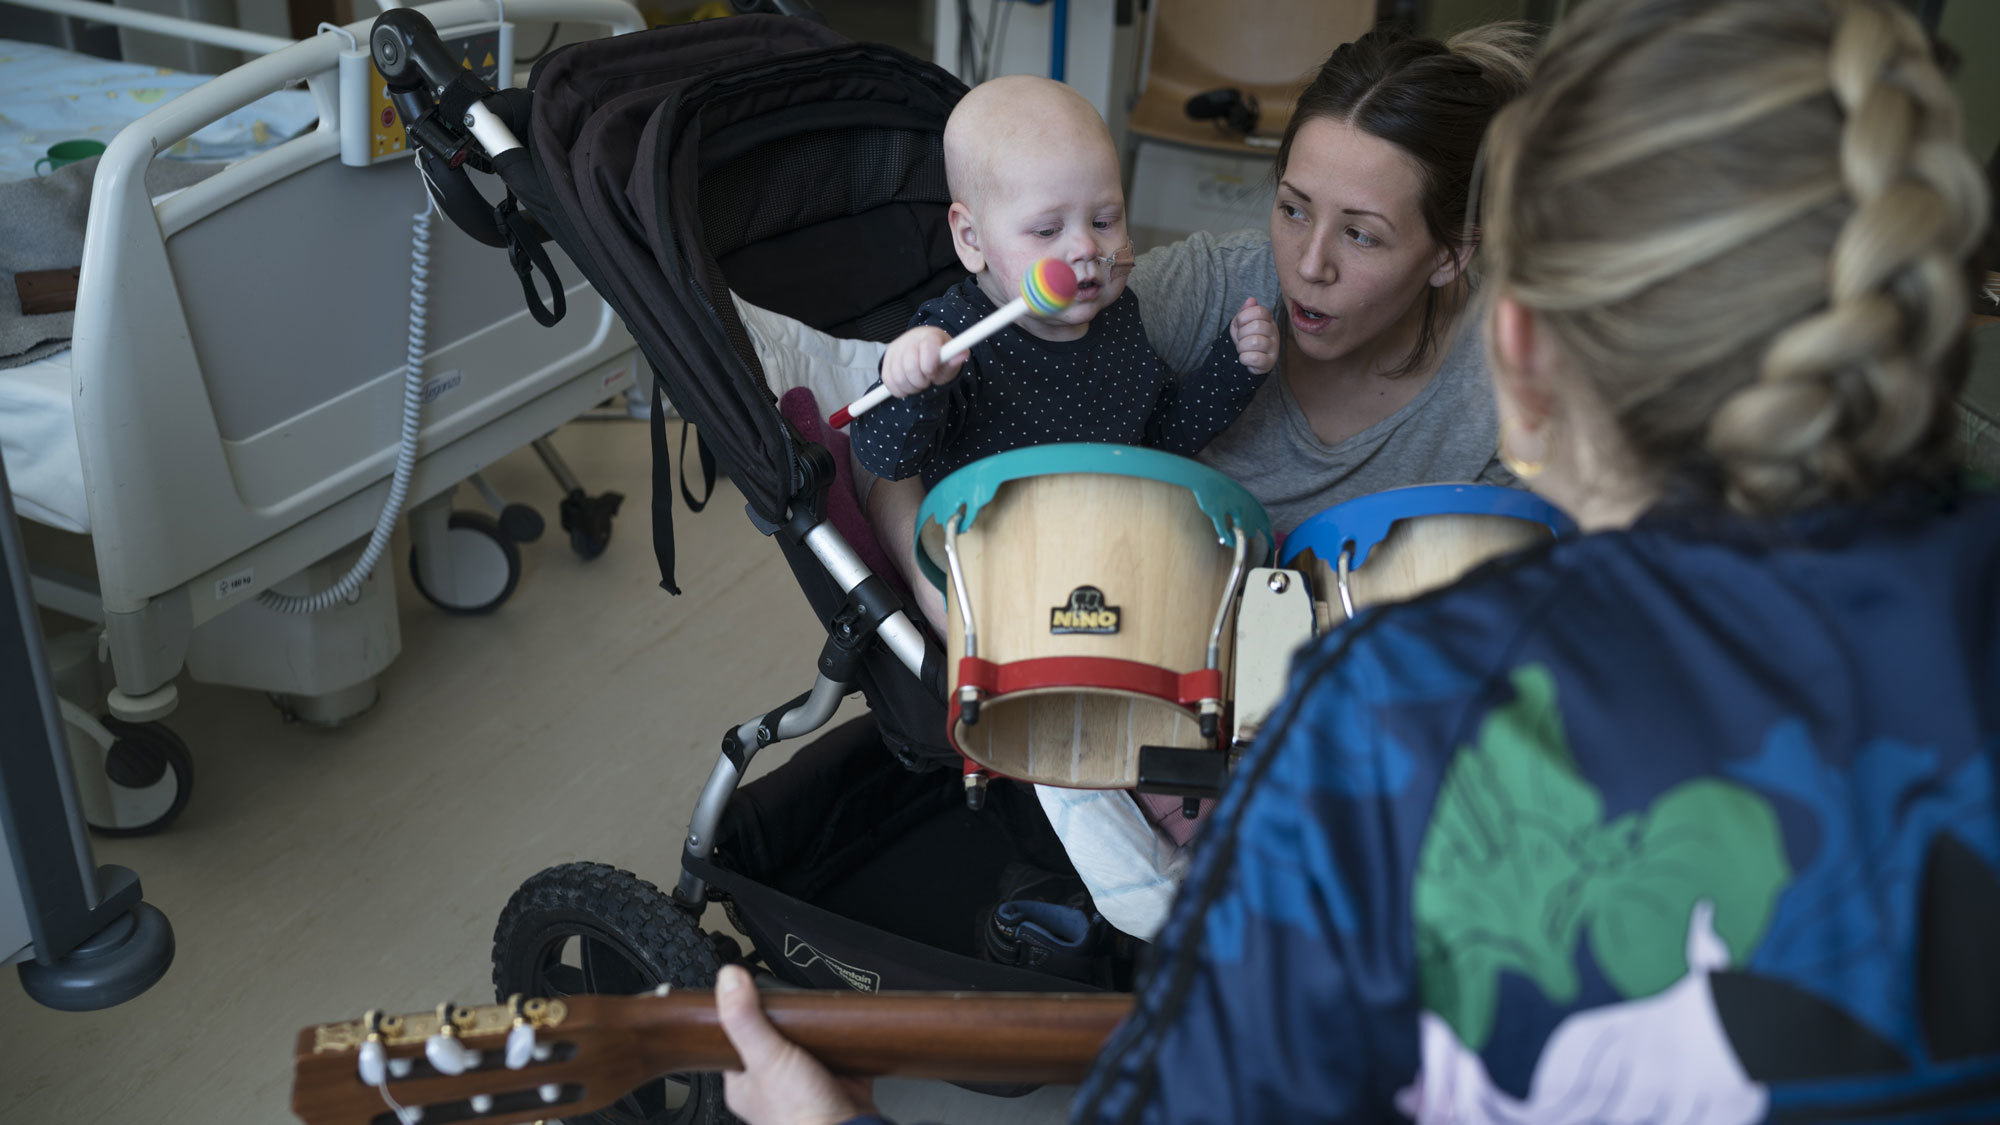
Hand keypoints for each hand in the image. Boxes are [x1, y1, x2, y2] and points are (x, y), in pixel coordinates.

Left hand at [714, 965, 878, 1124]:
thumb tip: (728, 979)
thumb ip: (746, 1019)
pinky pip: (839, 1050)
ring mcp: (806, 1082)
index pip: (735, 1038)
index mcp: (745, 1083)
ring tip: (817, 1008)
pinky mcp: (838, 1079)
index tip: (748, 989)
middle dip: (785, 1018)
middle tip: (790, 999)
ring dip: (814, 1027)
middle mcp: (773, 1084)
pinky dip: (843, 1038)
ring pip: (806, 1042)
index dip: (741, 1013)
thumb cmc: (799, 1115)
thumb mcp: (766, 1058)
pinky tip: (842, 1025)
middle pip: (774, 1036)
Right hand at [880, 325, 965, 397]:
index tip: (932, 373)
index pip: (927, 349)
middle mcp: (909, 340)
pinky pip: (889, 382)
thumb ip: (954, 360)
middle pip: (910, 366)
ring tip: (919, 382)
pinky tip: (908, 384)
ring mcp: (895, 350)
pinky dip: (900, 389)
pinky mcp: (885, 362)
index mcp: (929, 336)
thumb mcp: (949, 361)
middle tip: (926, 380)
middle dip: (920, 380)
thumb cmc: (938, 358)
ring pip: (898, 377)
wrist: (922, 350)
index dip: (929, 366)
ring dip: (911, 387)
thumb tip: (962, 354)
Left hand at [1230, 297, 1276, 374]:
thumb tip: (1251, 300)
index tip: (1240, 324)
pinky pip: (1254, 358)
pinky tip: (1245, 358)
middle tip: (1241, 339)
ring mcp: (1274, 348)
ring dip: (1241, 346)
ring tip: (1243, 349)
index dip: (1244, 317)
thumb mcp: (1241, 323)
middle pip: (1257, 326)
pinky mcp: (1270, 362)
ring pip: (1255, 342)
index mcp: (1268, 320)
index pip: (1259, 310)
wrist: (1246, 359)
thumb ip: (1245, 311)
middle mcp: (1274, 332)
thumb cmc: (1245, 338)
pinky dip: (1244, 358)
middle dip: (1241, 333)